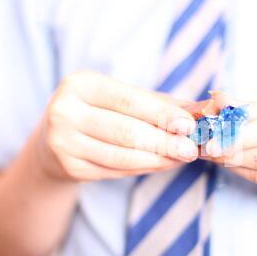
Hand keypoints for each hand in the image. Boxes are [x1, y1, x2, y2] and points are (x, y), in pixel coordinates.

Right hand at [36, 71, 197, 180]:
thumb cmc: (99, 113)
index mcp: (80, 84)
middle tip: (190, 149)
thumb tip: (201, 109)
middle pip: (126, 131)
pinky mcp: (69, 167)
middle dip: (164, 142)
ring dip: (158, 159)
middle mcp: (65, 111)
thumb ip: (158, 103)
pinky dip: (143, 169)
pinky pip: (115, 171)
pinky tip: (161, 164)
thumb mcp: (121, 99)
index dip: (161, 113)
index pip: (128, 100)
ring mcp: (63, 142)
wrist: (55, 140)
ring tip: (181, 157)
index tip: (189, 125)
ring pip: (122, 156)